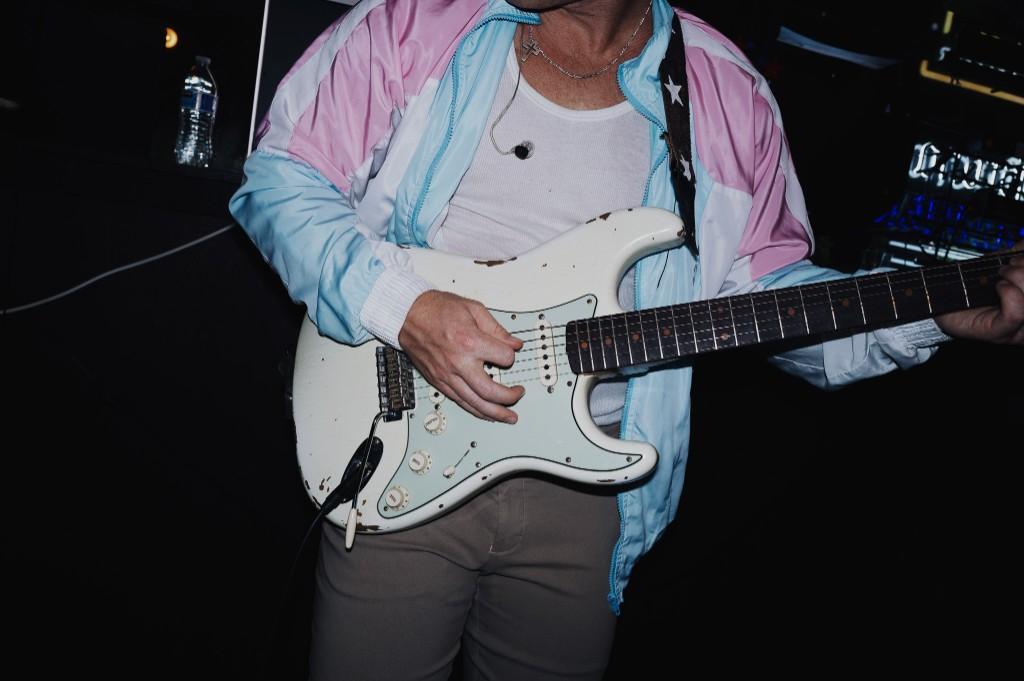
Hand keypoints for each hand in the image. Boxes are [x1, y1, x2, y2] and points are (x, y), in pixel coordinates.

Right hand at [399, 291, 525, 422]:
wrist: (408, 315)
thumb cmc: (436, 309)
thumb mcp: (472, 309)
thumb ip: (496, 328)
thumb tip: (514, 343)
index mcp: (470, 341)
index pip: (504, 358)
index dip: (511, 355)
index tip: (510, 352)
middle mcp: (459, 362)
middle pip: (491, 391)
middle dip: (510, 396)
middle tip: (519, 394)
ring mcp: (447, 375)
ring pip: (475, 403)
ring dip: (495, 413)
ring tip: (508, 416)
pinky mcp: (438, 381)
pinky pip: (460, 402)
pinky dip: (475, 410)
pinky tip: (486, 413)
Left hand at [935, 241, 1023, 344]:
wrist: (940, 306)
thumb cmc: (972, 288)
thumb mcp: (1002, 265)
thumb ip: (1019, 255)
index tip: (1022, 255)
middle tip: (1009, 266)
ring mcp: (1021, 331)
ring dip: (1019, 277)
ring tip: (1002, 274)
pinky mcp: (1001, 333)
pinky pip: (1017, 312)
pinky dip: (1009, 292)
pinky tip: (998, 287)